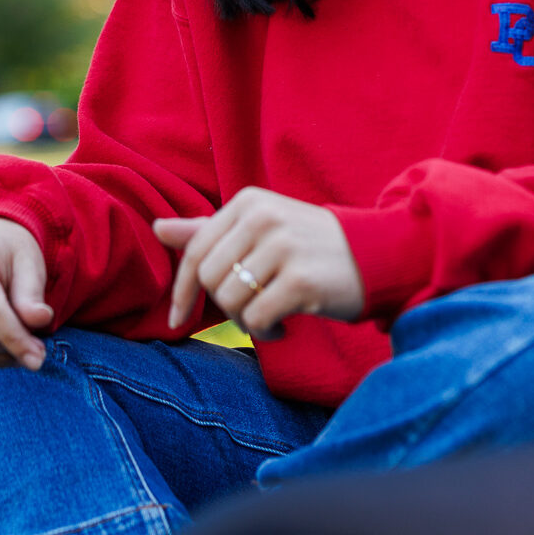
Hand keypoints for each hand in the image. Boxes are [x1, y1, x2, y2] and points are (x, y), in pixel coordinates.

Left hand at [156, 187, 364, 339]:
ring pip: (230, 301)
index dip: (181, 290)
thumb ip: (208, 230)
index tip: (177, 317)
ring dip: (244, 321)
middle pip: (210, 279)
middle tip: (249, 310)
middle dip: (222, 307)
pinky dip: (266, 332)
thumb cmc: (310, 246)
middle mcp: (263, 217)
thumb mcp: (260, 229)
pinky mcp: (301, 279)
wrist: (376, 256)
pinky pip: (257, 319)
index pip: (195, 251)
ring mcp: (283, 246)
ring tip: (268, 317)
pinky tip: (283, 327)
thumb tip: (157, 227)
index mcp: (248, 202)